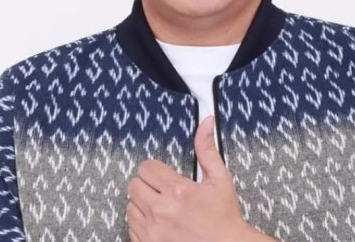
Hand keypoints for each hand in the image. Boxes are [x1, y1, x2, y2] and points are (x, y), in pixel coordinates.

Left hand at [125, 115, 275, 241]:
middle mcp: (162, 212)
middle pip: (134, 185)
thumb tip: (206, 124)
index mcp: (178, 192)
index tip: (163, 175)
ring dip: (142, 204)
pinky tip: (158, 223)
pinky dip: (142, 224)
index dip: (155, 169)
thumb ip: (207, 149)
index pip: (146, 168)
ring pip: (129, 207)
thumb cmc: (225, 219)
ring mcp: (153, 232)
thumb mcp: (220, 180)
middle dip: (147, 185)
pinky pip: (131, 228)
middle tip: (162, 190)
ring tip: (161, 207)